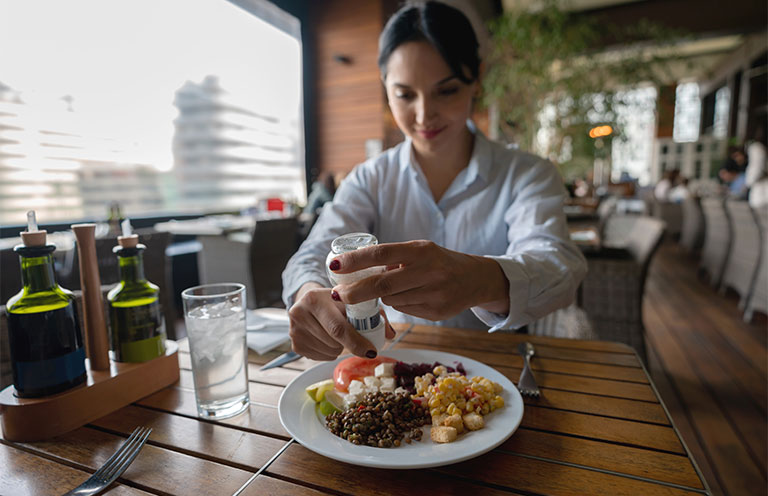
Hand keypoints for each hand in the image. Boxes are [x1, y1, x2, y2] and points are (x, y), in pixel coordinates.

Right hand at [288, 282, 395, 360]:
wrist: (310, 300)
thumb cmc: (337, 301)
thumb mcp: (353, 301)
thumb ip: (374, 315)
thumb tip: (390, 335)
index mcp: (315, 298)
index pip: (338, 327)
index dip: (357, 341)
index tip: (371, 351)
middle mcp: (299, 312)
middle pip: (334, 341)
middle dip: (350, 344)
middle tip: (357, 338)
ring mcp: (294, 330)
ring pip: (329, 351)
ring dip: (340, 347)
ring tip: (337, 332)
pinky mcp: (294, 344)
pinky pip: (321, 357)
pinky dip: (330, 352)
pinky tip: (328, 338)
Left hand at [328, 240, 509, 320]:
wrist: (475, 279)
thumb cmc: (438, 262)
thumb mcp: (420, 251)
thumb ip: (394, 258)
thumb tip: (356, 267)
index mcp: (420, 250)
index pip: (381, 253)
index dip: (356, 261)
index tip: (334, 265)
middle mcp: (428, 271)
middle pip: (382, 284)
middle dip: (355, 292)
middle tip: (337, 295)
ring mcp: (434, 293)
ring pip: (392, 300)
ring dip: (382, 298)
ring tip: (392, 289)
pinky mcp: (437, 312)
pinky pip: (405, 310)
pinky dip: (400, 304)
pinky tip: (411, 297)